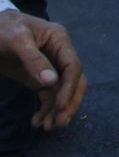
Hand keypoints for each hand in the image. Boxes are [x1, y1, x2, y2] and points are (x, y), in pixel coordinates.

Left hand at [0, 11, 86, 130]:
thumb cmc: (4, 29)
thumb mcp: (17, 40)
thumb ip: (34, 60)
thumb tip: (51, 82)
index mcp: (59, 40)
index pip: (73, 66)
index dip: (70, 88)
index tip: (61, 107)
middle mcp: (59, 55)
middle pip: (74, 82)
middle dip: (68, 103)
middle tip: (59, 123)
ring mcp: (50, 67)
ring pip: (62, 93)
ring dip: (56, 111)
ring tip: (47, 127)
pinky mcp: (38, 78)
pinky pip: (48, 97)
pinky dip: (45, 110)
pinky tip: (37, 122)